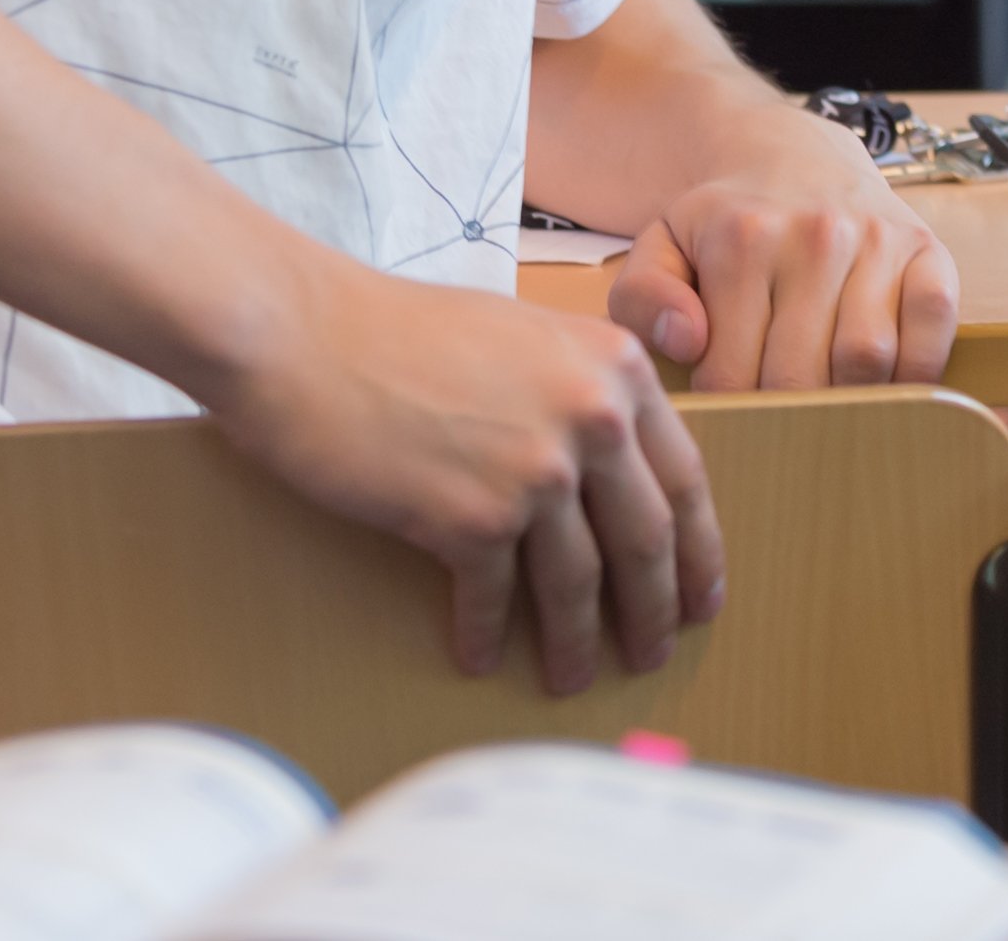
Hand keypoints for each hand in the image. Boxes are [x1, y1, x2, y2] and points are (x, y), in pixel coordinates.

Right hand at [213, 255, 722, 693]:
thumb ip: (579, 389)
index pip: (683, 476)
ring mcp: (536, 470)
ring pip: (578, 583)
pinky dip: (484, 633)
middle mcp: (592, 417)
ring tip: (573, 677)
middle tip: (655, 654)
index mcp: (616, 367)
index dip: (698, 547)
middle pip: (646, 539)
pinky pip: (492, 597)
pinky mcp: (470, 516)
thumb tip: (607, 467)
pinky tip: (478, 656)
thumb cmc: (400, 329)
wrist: (303, 333)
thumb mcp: (525, 336)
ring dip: (576, 642)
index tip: (704, 593)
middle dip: (656, 608)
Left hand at [611, 91, 960, 393]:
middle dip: (785, 416)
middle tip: (777, 423)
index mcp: (742, 239)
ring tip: (825, 406)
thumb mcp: (661, 245)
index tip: (730, 417)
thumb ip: (644, 297)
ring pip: (868, 360)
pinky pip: (936, 326)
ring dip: (849, 402)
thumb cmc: (725, 220)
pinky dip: (918, 370)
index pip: (733, 374)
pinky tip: (887, 383)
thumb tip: (687, 341)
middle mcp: (816, 235)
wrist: (791, 153)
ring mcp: (878, 239)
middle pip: (802, 376)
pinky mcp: (927, 248)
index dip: (729, 413)